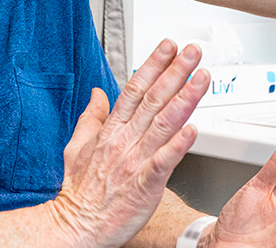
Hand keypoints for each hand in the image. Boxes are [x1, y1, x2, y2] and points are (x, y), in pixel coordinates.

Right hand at [46, 40, 209, 247]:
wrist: (73, 228)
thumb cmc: (78, 193)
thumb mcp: (76, 147)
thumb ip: (91, 118)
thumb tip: (97, 93)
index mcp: (111, 131)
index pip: (134, 90)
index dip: (153, 66)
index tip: (169, 47)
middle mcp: (124, 142)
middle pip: (153, 99)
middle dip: (175, 72)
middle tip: (192, 52)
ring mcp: (134, 162)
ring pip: (163, 123)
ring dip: (185, 99)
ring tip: (201, 79)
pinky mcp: (143, 186)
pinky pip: (163, 162)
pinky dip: (178, 146)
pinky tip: (192, 130)